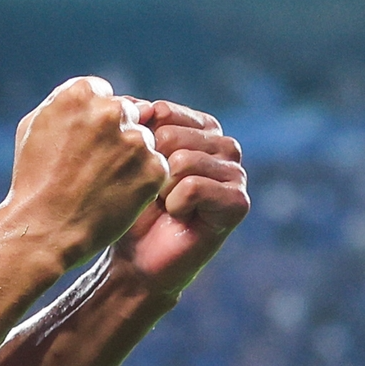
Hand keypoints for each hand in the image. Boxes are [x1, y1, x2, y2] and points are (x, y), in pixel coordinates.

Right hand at [3, 76, 169, 261]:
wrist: (46, 229)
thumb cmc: (33, 180)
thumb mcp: (33, 127)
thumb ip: (63, 103)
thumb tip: (90, 95)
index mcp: (80, 94)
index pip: (104, 94)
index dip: (95, 120)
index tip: (86, 142)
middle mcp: (111, 111)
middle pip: (128, 113)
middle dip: (117, 134)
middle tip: (96, 166)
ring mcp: (136, 140)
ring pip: (144, 140)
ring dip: (131, 157)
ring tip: (104, 183)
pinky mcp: (154, 169)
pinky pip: (156, 167)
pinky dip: (142, 180)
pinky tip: (118, 195)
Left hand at [107, 100, 248, 295]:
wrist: (136, 259)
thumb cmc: (130, 206)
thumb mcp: (126, 156)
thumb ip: (134, 122)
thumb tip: (142, 105)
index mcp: (202, 127)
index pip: (164, 112)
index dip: (139, 142)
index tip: (137, 168)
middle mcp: (225, 146)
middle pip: (172, 136)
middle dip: (151, 168)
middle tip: (153, 193)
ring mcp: (236, 173)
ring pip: (183, 161)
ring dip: (162, 188)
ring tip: (164, 204)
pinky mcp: (238, 202)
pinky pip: (194, 187)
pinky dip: (175, 204)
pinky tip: (177, 215)